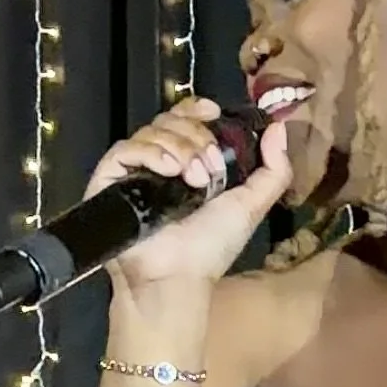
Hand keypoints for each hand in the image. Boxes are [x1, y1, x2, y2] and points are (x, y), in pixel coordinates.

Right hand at [84, 99, 295, 293]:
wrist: (177, 277)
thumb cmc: (211, 248)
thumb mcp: (251, 205)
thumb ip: (273, 170)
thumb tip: (278, 128)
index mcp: (189, 164)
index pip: (185, 119)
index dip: (197, 109)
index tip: (214, 113)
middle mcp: (159, 164)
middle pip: (170, 120)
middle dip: (195, 134)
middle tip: (211, 166)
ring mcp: (132, 172)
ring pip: (150, 130)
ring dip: (179, 146)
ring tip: (194, 178)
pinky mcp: (107, 181)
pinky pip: (125, 148)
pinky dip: (151, 152)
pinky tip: (169, 170)